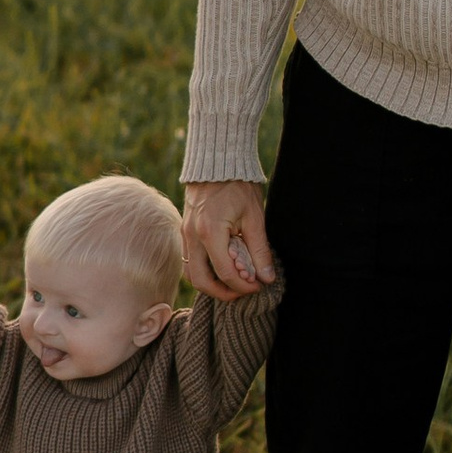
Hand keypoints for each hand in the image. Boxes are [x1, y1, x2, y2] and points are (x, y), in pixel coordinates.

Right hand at [183, 179, 275, 299]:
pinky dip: (204, 270)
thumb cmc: (238, 184)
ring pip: (191, 273)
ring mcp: (185, 233)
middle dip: (223, 293)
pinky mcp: (184, 230)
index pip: (225, 273)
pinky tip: (222, 266)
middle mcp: (192, 236)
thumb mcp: (254, 216)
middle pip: (201, 281)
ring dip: (211, 284)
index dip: (243, 286)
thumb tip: (266, 277)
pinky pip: (189, 259)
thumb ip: (259, 250)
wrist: (217, 160)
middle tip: (244, 291)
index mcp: (210, 232)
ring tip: (233, 282)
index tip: (259, 286)